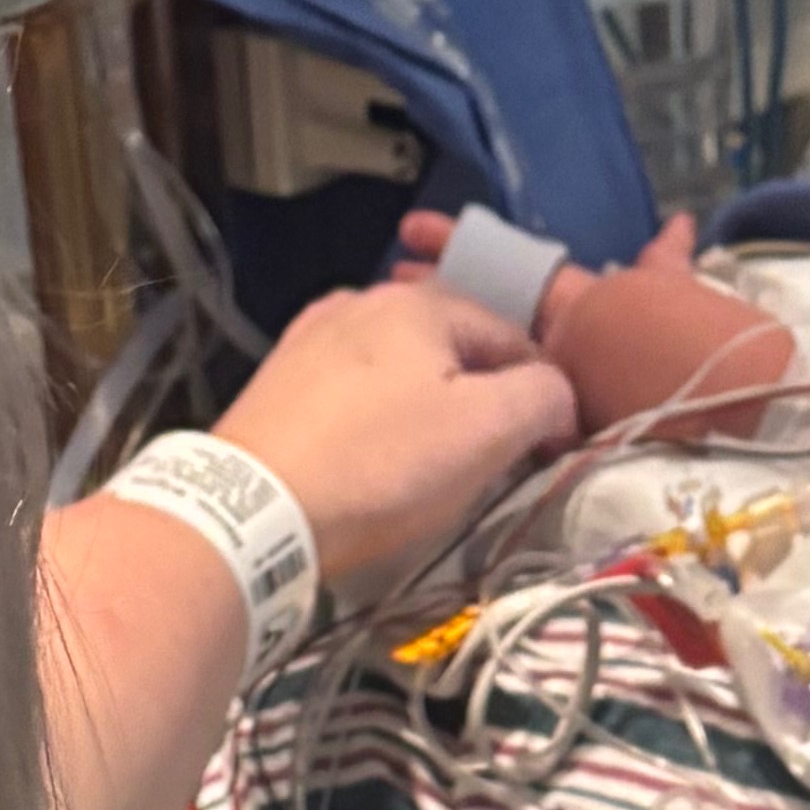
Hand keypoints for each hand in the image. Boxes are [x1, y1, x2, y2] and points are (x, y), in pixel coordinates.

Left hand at [215, 277, 576, 592]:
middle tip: (484, 465)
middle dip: (478, 399)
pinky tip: (368, 458)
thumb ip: (542, 398)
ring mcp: (312, 336)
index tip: (545, 455)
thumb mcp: (485, 432)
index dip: (543, 398)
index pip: (513, 339)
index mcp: (422, 301)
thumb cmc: (381, 467)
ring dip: (425, 408)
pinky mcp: (277, 379)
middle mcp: (363, 299)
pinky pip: (352, 391)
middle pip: (452, 350)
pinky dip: (374, 418)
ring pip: (399, 369)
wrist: (253, 510)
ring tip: (424, 467)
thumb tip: (557, 395)